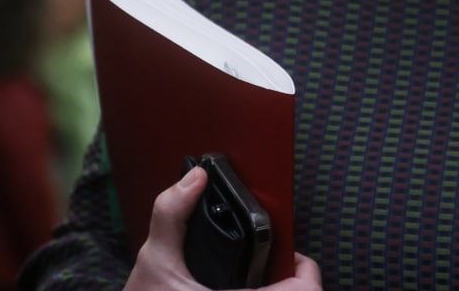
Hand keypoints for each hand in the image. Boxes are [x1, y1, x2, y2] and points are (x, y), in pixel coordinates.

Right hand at [123, 166, 322, 289]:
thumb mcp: (153, 261)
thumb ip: (172, 215)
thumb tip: (196, 178)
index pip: (305, 290)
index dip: (303, 270)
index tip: (288, 254)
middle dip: (287, 278)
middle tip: (268, 260)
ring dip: (272, 288)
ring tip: (256, 274)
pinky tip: (238, 286)